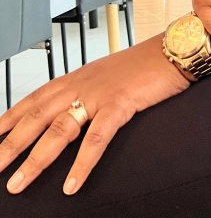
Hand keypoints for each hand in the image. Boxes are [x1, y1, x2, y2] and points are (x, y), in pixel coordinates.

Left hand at [0, 35, 188, 195]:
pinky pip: (97, 137)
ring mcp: (99, 94)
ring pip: (59, 130)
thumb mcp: (105, 76)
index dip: (8, 119)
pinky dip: (83, 163)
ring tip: (18, 183)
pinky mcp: (120, 104)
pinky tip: (72, 184)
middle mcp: (81, 84)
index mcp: (75, 77)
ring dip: (36, 159)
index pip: (32, 99)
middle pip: (36, 117)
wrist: (170, 51)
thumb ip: (84, 92)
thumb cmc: (141, 66)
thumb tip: (70, 113)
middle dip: (10, 144)